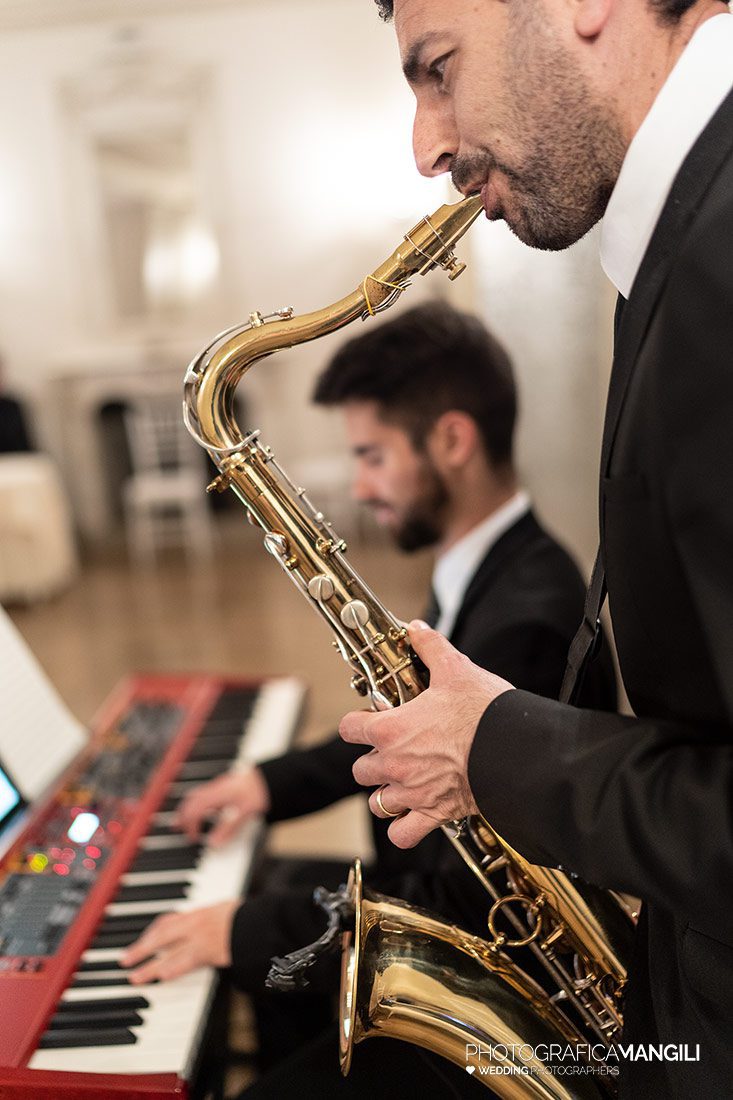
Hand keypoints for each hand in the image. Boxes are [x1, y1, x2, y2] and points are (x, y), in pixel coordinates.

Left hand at [120, 900, 238, 983]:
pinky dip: (173, 969)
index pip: (167, 921)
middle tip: (125, 960)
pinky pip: (185, 961)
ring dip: (149, 966)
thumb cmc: (248, 916)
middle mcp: (194, 923)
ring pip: (167, 952)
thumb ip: (214, 917)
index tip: (142, 941)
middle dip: (141, 948)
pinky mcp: (208, 951)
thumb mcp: (227, 910)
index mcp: (198, 913)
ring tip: (135, 978)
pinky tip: (162, 977)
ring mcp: (199, 937)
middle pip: (160, 936)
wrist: (258, 920)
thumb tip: (213, 921)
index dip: (151, 933)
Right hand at [176, 767, 270, 845]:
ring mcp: (218, 785)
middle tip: (178, 828)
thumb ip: (228, 830)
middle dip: (182, 816)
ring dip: (188, 808)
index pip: (193, 812)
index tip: (192, 839)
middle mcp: (214, 789)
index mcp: (216, 796)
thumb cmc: (258, 792)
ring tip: (184, 819)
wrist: (270, 777)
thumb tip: (213, 844)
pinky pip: (203, 793)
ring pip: (195, 796)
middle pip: (190, 801)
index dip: (190, 827)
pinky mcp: (224, 784)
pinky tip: (204, 809)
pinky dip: (197, 803)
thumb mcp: (244, 814)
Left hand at [339, 620, 513, 848]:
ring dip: (386, 792)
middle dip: (372, 760)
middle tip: (392, 750)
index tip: (368, 721)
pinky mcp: (434, 813)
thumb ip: (430, 648)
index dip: (357, 724)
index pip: (349, 729)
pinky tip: (412, 816)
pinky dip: (402, 829)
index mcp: (392, 728)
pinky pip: (402, 834)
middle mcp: (395, 763)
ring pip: (377, 801)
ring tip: (402, 781)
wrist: (515, 750)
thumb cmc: (484, 712)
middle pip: (360, 769)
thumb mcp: (455, 670)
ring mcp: (412, 792)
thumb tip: (416, 629)